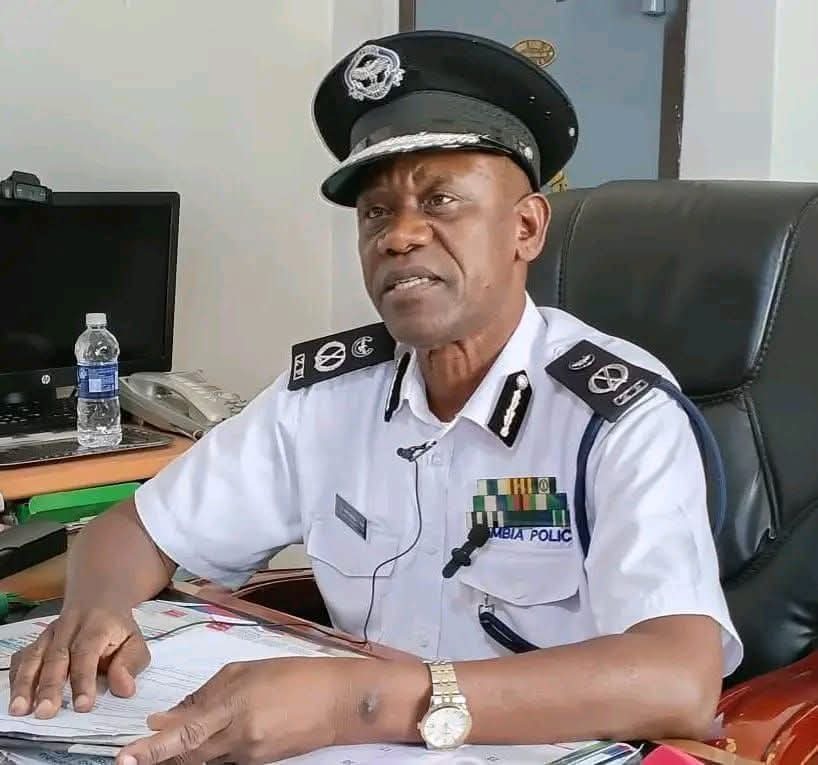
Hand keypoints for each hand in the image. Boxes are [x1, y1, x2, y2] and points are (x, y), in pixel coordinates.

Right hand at [8, 606, 149, 717]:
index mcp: (97, 626)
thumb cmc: (117, 629)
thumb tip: (124, 689)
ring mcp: (50, 633)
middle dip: (49, 686)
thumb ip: (131, 664)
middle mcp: (70, 627)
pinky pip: (22, 656)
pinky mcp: (38, 640)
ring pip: (34, 656)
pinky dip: (16, 676)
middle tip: (45, 712)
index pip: (87, 653)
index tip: (82, 706)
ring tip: (20, 709)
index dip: (84, 680)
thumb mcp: (135, 642)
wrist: (99, 599)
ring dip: (25, 683)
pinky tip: (15, 695)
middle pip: (56, 656)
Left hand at [117, 657, 365, 764]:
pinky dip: (206, 754)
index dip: (153, 749)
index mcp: (233, 708)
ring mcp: (248, 757)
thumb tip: (166, 716)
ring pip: (202, 763)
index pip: (184, 734)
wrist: (336, 702)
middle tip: (132, 754)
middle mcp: (237, 738)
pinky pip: (222, 762)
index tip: (125, 756)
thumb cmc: (292, 675)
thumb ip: (205, 694)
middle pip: (186, 757)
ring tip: (165, 743)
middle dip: (158, 757)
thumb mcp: (246, 672)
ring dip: (181, 756)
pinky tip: (204, 741)